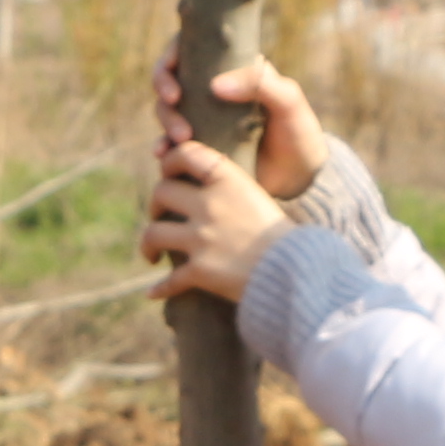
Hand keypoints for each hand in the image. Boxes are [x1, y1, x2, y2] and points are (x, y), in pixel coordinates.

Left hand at [142, 129, 293, 308]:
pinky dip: (160, 289)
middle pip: (161, 192)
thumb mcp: (257, 196)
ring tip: (153, 254)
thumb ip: (228, 187)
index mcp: (228, 180)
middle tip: (160, 217)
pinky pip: (169, 280)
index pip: (186, 153)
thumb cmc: (281, 235)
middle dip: (156, 205)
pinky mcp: (199, 271)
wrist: (297, 271)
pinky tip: (153, 292)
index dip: (170, 160)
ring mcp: (202, 238)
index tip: (167, 173)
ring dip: (148, 244)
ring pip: (153, 233)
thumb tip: (198, 184)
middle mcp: (210, 205)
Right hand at [157, 50, 321, 199]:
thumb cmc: (298, 133)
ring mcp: (201, 120)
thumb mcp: (288, 102)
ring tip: (183, 137)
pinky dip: (162, 146)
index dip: (173, 54)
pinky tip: (162, 153)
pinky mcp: (197, 147)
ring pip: (167, 109)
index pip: (193, 49)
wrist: (298, 178)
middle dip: (164, 86)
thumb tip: (215, 85)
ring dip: (166, 119)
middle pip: (172, 78)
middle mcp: (212, 92)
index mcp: (233, 70)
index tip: (172, 67)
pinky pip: (169, 143)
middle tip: (173, 101)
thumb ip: (260, 84)